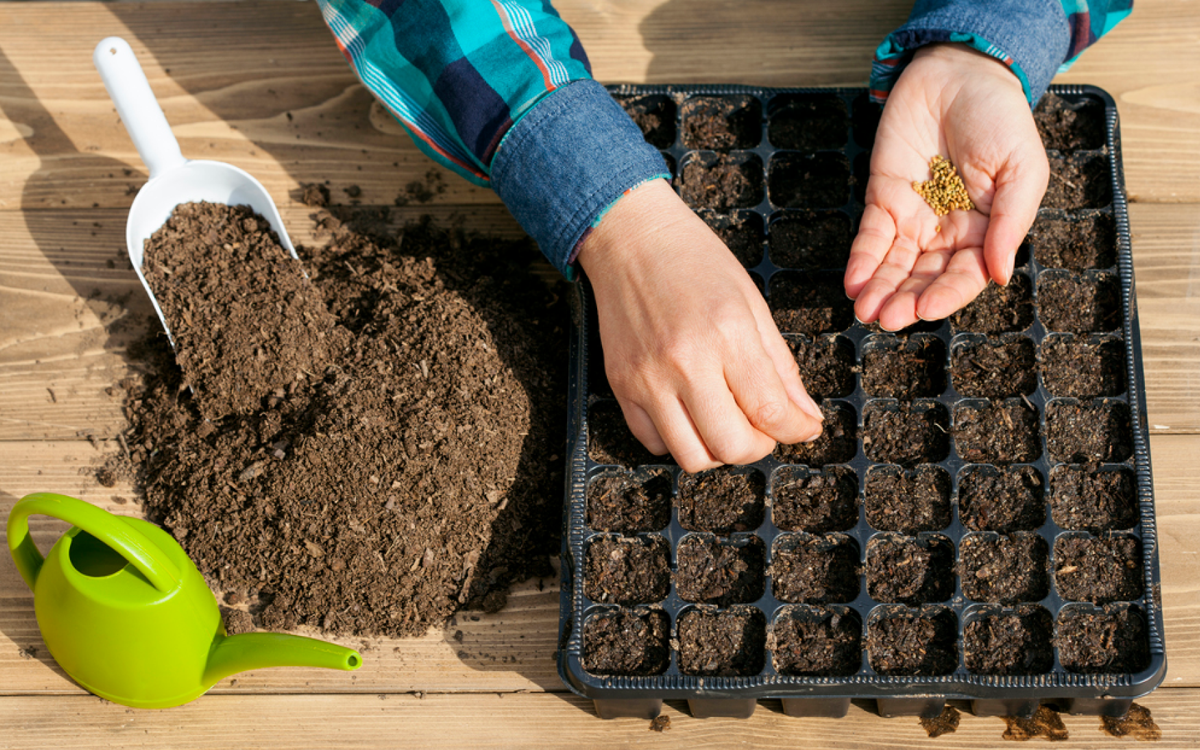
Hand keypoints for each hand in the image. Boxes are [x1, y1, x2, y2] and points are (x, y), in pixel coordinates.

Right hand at [577, 179, 823, 472]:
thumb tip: (804, 418)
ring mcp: (647, 378)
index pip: (770, 411)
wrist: (631, 238)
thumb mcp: (751, 303)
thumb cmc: (694, 261)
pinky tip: (691, 413)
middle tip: (764, 428)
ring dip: (718, 451)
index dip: (796, 430)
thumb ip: (780, 366)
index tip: (803, 428)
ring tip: (726, 422)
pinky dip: (679, 440)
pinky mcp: (620, 386)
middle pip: (731, 446)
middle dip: (758, 447)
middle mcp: (684, 362)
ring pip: (691, 457)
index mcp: (727, 333)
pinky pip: (653, 442)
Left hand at [845, 43, 1048, 329]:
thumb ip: (1011, 223)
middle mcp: (948, 232)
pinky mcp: (884, 198)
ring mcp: (914, 217)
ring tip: (866, 310)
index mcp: (987, 231)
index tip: (926, 309)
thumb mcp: (1022, 169)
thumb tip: (1000, 274)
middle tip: (887, 318)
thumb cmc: (1000, 118)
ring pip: (895, 264)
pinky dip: (861, 260)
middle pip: (924, 277)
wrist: (960, 73)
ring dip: (880, 289)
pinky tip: (853, 281)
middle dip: (905, 300)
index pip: (965, 275)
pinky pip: (871, 237)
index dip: (946, 295)